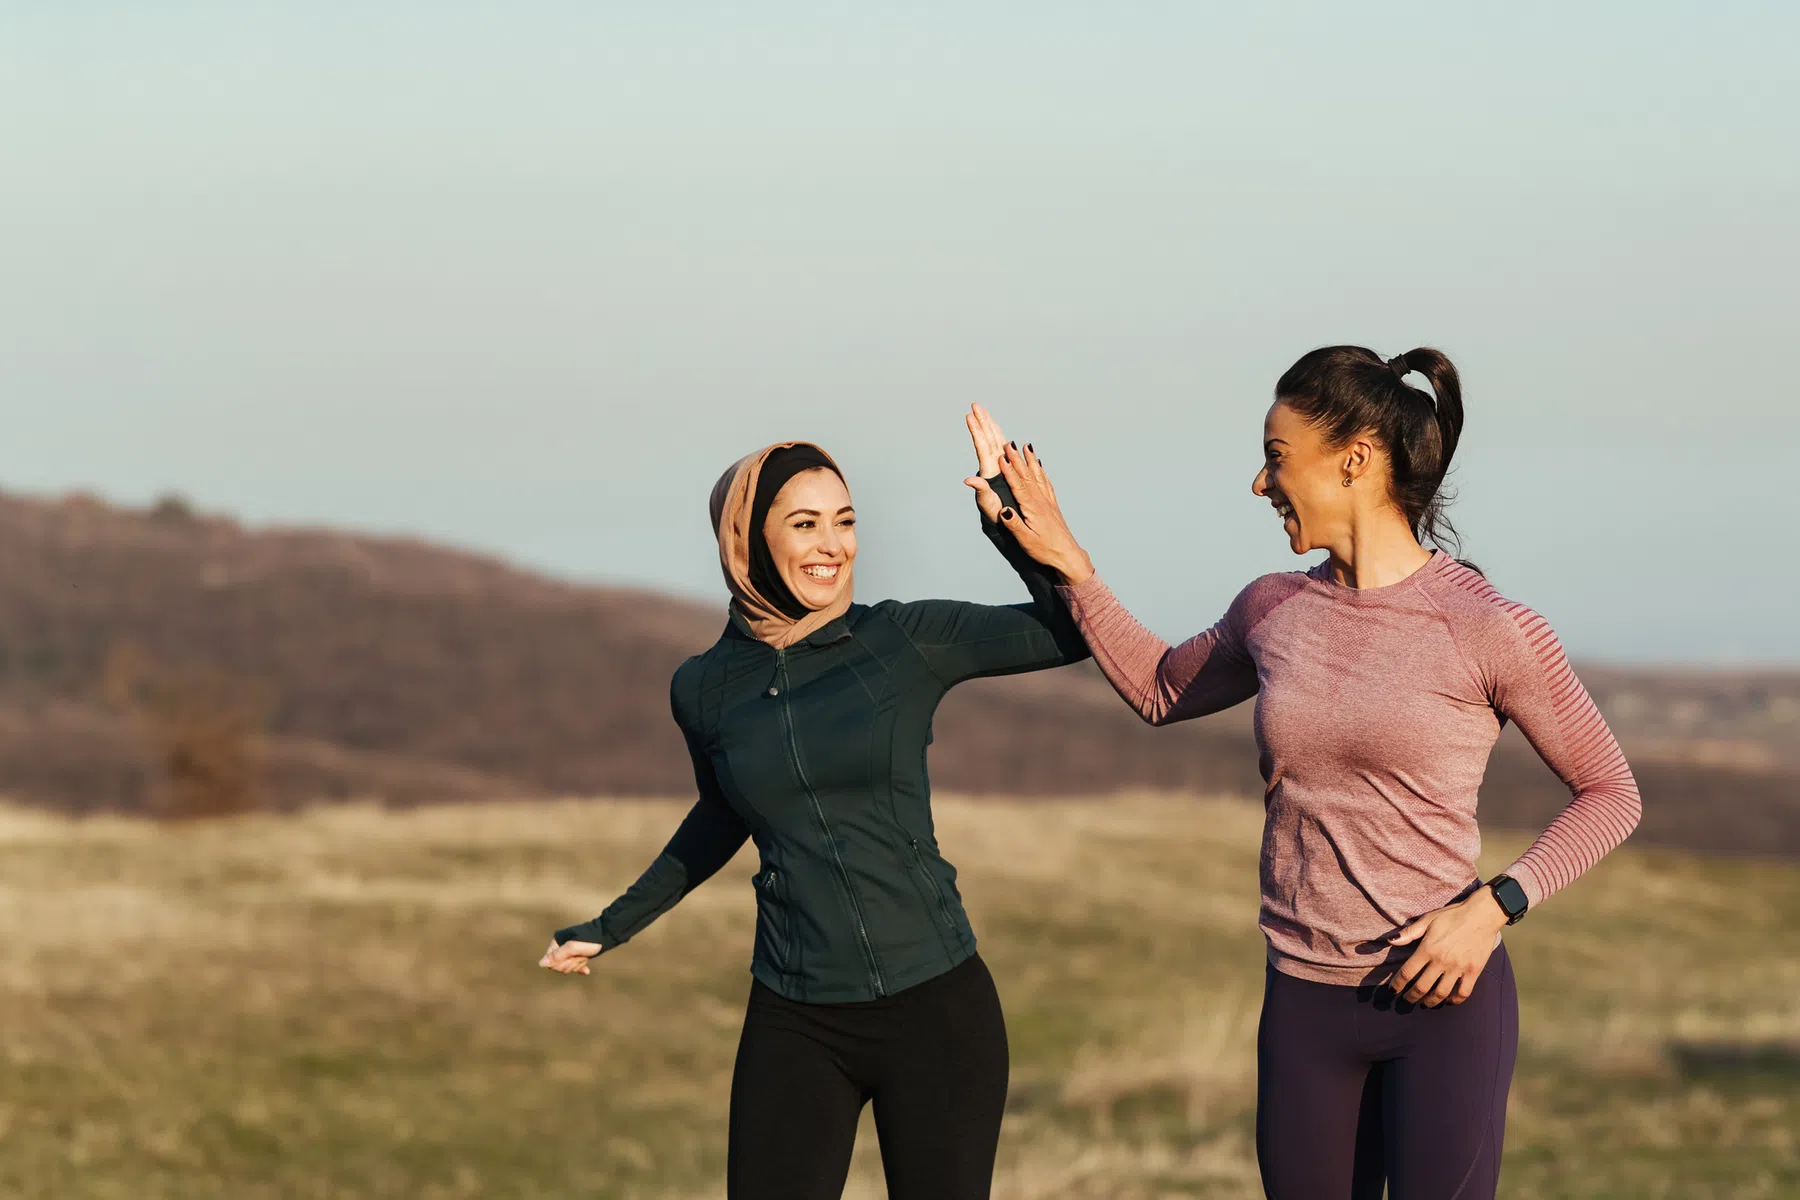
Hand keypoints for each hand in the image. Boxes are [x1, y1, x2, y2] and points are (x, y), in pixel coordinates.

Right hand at [539, 938, 600, 975]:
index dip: (561, 963)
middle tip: (580, 956)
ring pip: (567, 967)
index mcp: (555, 942)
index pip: (550, 962)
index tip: (572, 958)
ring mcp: (568, 952)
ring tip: (585, 956)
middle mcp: (560, 946)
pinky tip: (586, 971)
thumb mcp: (573, 948)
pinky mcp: (577, 955)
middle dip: (570, 964)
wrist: (606, 936)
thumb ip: (557, 955)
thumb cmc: (589, 940)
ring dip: (577, 964)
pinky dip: (580, 968)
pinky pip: (574, 967)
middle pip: (558, 966)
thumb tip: (540, 964)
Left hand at [962, 403, 1009, 523]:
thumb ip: (980, 490)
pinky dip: (1002, 439)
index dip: (976, 430)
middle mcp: (993, 466)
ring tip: (984, 413)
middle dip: (982, 421)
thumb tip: (967, 480)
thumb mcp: (987, 503)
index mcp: (989, 470)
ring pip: (995, 441)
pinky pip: (1004, 450)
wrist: (1006, 522)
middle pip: (987, 438)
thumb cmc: (995, 515)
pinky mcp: (1006, 470)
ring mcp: (999, 467)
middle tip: (975, 405)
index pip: (981, 446)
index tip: (969, 415)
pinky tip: (1001, 434)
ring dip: (990, 426)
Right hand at [993, 441, 1094, 585]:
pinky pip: (1046, 483)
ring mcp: (1048, 502)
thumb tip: (1003, 510)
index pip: (1018, 486)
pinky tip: (1039, 465)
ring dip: (1030, 460)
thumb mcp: (1026, 540)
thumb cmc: (1046, 550)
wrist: (1068, 556)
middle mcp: (1041, 501)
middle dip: (1017, 459)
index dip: (1009, 471)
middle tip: (1009, 443)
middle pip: (1027, 476)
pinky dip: (1041, 471)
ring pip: (1037, 476)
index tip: (1002, 456)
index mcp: (1033, 509)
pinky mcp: (1052, 505)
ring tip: (1026, 446)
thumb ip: (1014, 524)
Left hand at [1385, 887, 1509, 1006]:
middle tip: (1407, 1000)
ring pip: (1441, 993)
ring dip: (1430, 1001)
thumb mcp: (1428, 920)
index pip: (1407, 972)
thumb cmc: (1452, 916)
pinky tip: (1449, 1000)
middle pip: (1422, 987)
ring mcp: (1458, 968)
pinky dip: (1455, 1000)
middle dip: (1411, 996)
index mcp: (1428, 949)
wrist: (1481, 915)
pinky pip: (1463, 992)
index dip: (1397, 984)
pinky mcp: (1473, 971)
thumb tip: (1390, 941)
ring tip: (1425, 1003)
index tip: (1393, 990)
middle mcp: (1442, 961)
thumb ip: (1409, 933)